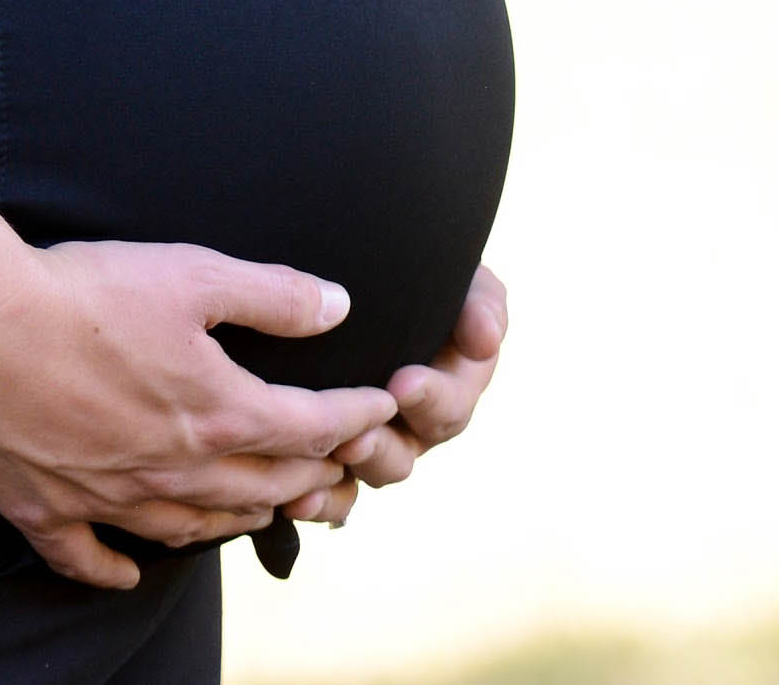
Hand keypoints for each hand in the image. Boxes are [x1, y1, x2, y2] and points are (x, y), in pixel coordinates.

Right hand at [0, 242, 397, 589]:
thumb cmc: (81, 293)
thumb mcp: (191, 273)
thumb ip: (272, 294)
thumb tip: (339, 306)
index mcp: (218, 413)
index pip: (311, 428)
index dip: (353, 416)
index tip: (378, 407)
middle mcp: (176, 471)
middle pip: (263, 487)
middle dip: (311, 477)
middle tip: (335, 469)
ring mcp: (111, 499)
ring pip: (192, 528)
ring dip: (236, 522)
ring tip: (258, 513)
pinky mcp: (48, 510)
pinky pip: (92, 558)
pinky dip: (115, 569)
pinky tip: (128, 573)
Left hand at [288, 262, 510, 529]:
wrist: (362, 277)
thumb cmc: (419, 279)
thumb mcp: (460, 282)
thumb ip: (481, 305)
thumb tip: (485, 339)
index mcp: (445, 392)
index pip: (448, 409)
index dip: (431, 400)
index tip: (404, 382)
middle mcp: (408, 427)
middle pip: (402, 455)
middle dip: (380, 446)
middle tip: (356, 435)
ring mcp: (369, 443)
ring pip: (363, 475)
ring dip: (347, 468)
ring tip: (326, 454)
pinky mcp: (326, 453)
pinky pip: (326, 494)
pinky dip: (316, 501)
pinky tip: (293, 499)